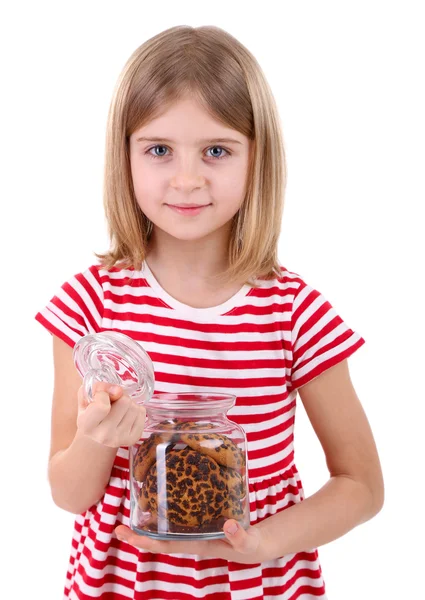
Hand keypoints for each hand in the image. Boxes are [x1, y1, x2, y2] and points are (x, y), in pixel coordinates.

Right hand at [76, 381, 145, 447]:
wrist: (99, 431)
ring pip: (134, 406)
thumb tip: (119, 391)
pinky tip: (126, 415)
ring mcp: (119, 439)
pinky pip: (142, 412)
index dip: (103, 394)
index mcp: (86, 426)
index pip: (102, 406)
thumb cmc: (91, 410)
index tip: (100, 395)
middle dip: (119, 396)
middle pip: (124, 401)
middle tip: (112, 402)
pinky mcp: (133, 438)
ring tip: (119, 408)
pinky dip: (136, 409)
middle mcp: (103, 436)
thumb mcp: (88, 396)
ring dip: (128, 402)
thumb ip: (98, 388)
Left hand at [114, 520, 273, 563]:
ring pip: (164, 529)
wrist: (254, 545)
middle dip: (138, 536)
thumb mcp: (248, 542)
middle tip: (117, 527)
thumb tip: (229, 525)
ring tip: (131, 510)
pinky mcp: (197, 522)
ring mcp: (192, 531)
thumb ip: (240, 536)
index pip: (166, 545)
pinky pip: (175, 519)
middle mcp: (190, 539)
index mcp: (197, 544)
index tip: (129, 537)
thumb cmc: (249, 545)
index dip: (146, 542)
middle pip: (158, 539)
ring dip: (148, 523)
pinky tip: (157, 500)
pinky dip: (163, 513)